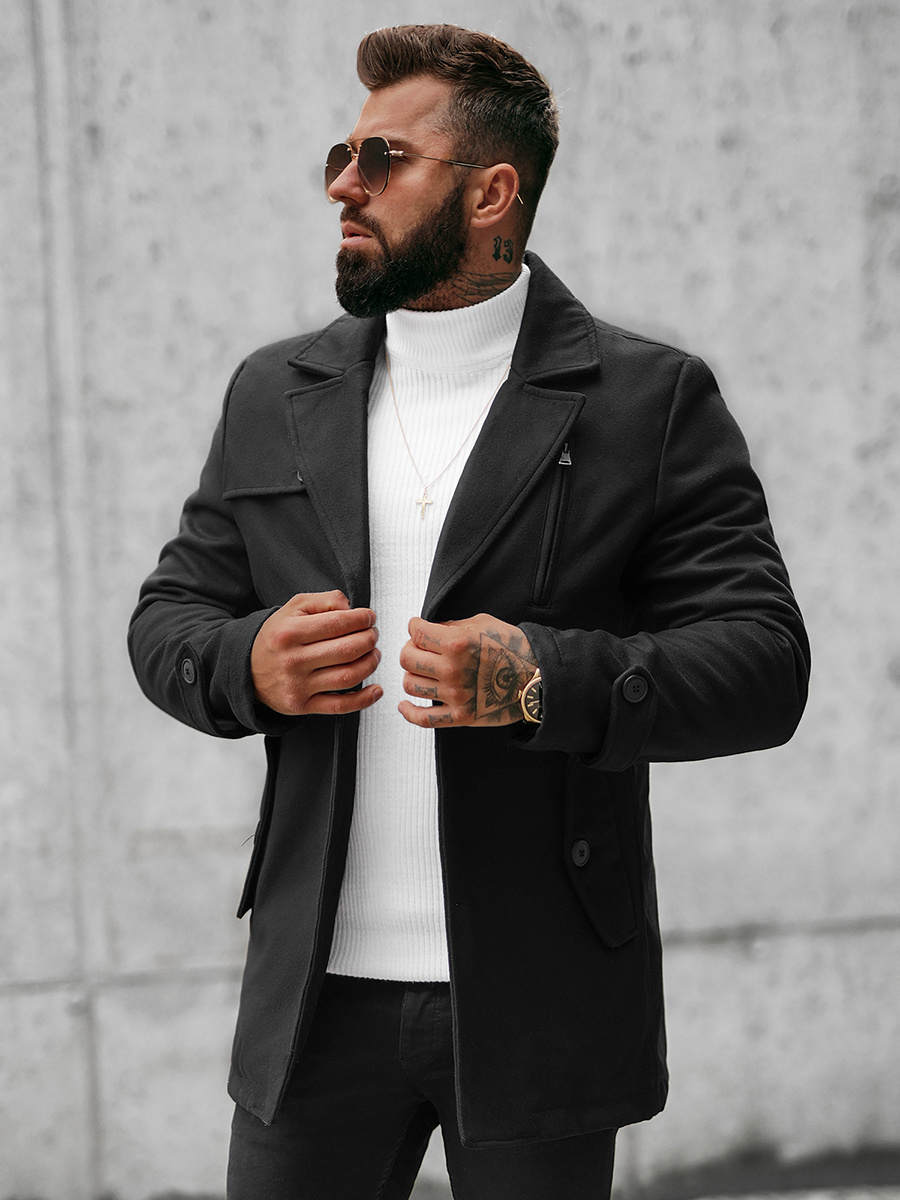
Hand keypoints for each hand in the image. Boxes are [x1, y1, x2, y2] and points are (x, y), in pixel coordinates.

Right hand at [251, 591, 381, 715]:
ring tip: (373, 653)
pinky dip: (364, 699)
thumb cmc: (276, 637)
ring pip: (348, 677)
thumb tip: (351, 609)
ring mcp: (298, 686)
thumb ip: (324, 601)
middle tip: (372, 634)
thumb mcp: (293, 608)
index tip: (369, 617)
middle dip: (369, 639)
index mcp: (289, 632)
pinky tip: (376, 689)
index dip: (362, 619)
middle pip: (347, 650)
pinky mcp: (302, 706)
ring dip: (370, 663)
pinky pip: (340, 706)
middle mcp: (293, 660)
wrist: (247, 670)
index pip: (337, 623)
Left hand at [398, 614, 535, 728]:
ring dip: (412, 676)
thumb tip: (429, 630)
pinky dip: (409, 712)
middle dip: (410, 649)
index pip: (416, 632)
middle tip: (419, 649)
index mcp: (458, 643)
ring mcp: (455, 695)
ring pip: (410, 685)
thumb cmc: (514, 648)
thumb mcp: (483, 623)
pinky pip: (423, 718)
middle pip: (407, 659)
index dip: (414, 627)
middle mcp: (453, 670)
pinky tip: (405, 704)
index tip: (417, 628)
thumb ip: (452, 626)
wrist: (537, 679)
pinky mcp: (460, 716)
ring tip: (421, 672)